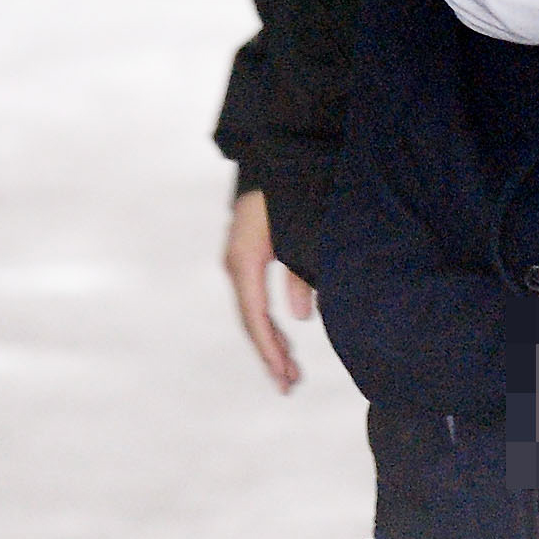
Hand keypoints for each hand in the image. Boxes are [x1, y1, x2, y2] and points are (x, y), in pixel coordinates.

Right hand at [224, 189, 315, 392]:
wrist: (277, 152)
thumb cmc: (294, 191)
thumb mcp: (302, 233)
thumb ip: (302, 274)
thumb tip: (301, 318)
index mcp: (246, 258)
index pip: (257, 316)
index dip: (271, 350)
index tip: (285, 377)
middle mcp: (236, 261)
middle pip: (251, 319)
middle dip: (271, 354)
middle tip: (289, 386)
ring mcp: (239, 258)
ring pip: (253, 310)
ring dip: (272, 341)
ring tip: (289, 373)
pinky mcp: (249, 255)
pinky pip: (256, 296)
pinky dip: (271, 320)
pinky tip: (284, 340)